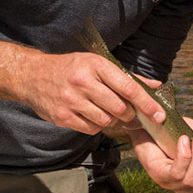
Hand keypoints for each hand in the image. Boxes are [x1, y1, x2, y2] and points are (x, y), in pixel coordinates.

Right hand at [19, 52, 164, 133]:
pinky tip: (92, 115)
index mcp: (95, 65)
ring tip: (105, 110)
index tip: (159, 114)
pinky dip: (97, 125)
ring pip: (106, 120)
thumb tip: (156, 86)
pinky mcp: (62, 117)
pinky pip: (92, 129)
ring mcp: (71, 100)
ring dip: (112, 119)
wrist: (32, 76)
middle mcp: (83, 82)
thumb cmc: (71, 68)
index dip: (147, 103)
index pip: (128, 87)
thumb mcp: (97, 63)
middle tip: (128, 111)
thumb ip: (127, 77)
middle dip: (129, 113)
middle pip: (119, 108)